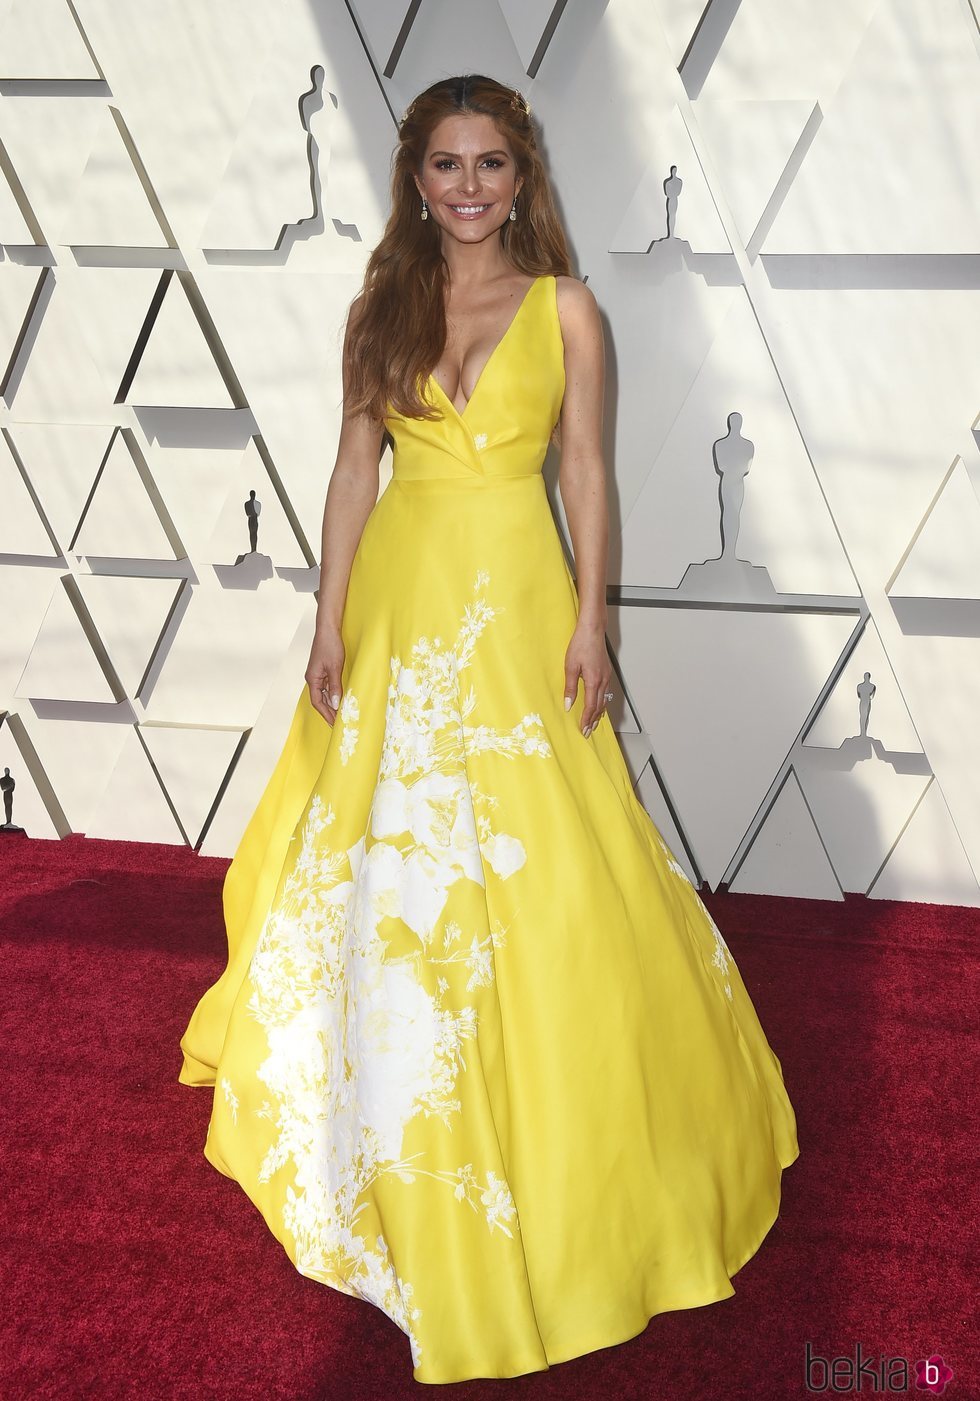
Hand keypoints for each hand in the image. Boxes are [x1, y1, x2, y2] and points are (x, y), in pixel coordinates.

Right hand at [306, 624, 344, 724]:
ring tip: (341, 714)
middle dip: (328, 712)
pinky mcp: (323, 670)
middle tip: (339, 723)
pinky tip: (340, 699)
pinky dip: (333, 694)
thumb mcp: (335, 668)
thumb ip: (334, 687)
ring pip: (323, 694)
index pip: (317, 702)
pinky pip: (327, 686)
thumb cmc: (330, 646)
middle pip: (319, 700)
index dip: (325, 714)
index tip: (334, 723)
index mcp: (312, 679)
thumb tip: (334, 704)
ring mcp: (318, 674)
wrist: (328, 629)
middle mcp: (313, 678)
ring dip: (331, 704)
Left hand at [563, 618, 611, 736]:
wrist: (592, 630)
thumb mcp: (570, 667)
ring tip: (594, 723)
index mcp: (593, 681)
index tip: (583, 729)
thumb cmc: (581, 645)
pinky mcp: (606, 673)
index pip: (591, 706)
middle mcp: (603, 681)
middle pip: (599, 706)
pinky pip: (605, 693)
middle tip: (588, 731)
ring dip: (598, 713)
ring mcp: (606, 677)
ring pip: (604, 700)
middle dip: (593, 720)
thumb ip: (570, 688)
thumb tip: (568, 704)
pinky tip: (598, 705)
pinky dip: (602, 703)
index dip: (587, 719)